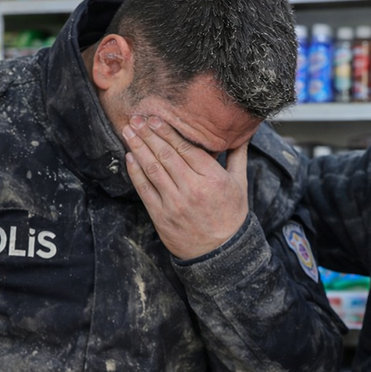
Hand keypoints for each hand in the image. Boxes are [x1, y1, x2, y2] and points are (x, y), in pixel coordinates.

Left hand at [123, 115, 249, 259]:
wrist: (220, 253)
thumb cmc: (231, 216)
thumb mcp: (240, 184)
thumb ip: (238, 156)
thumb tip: (242, 133)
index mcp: (213, 178)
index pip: (186, 149)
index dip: (167, 131)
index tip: (154, 118)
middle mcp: (193, 189)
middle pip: (166, 155)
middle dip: (148, 134)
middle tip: (136, 118)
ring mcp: (175, 204)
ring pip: (152, 169)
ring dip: (138, 148)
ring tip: (128, 131)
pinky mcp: (161, 216)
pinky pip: (144, 190)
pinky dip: (135, 172)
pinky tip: (130, 157)